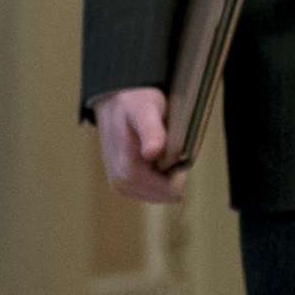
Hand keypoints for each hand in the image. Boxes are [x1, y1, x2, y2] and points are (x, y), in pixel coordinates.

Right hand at [92, 87, 187, 203]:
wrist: (114, 100)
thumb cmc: (133, 103)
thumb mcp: (146, 110)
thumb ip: (151, 131)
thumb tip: (152, 153)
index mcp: (127, 171)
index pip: (170, 191)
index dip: (180, 171)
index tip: (176, 147)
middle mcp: (121, 184)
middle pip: (166, 194)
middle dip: (173, 173)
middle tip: (168, 144)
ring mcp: (122, 185)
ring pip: (161, 193)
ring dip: (167, 173)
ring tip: (161, 147)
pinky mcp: (125, 183)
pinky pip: (154, 188)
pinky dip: (161, 174)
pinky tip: (157, 154)